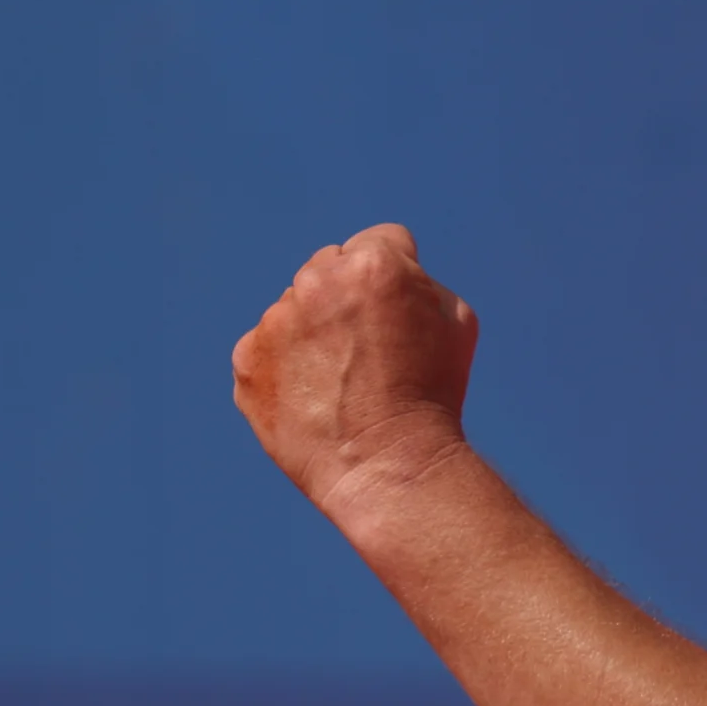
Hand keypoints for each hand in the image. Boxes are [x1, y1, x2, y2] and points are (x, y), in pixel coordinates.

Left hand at [231, 225, 480, 510]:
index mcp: (373, 263)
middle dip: (348, 296)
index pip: (383, 241)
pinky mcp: (248, 360)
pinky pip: (267, 349)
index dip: (399, 280)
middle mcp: (317, 281)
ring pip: (296, 308)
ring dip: (314, 331)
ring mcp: (276, 321)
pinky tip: (315, 400)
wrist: (389, 464)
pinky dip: (285, 369)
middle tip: (371, 351)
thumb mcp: (457, 321)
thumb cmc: (434, 393)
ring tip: (344, 383)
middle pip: (332, 267)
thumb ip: (421, 279)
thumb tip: (395, 270)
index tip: (403, 316)